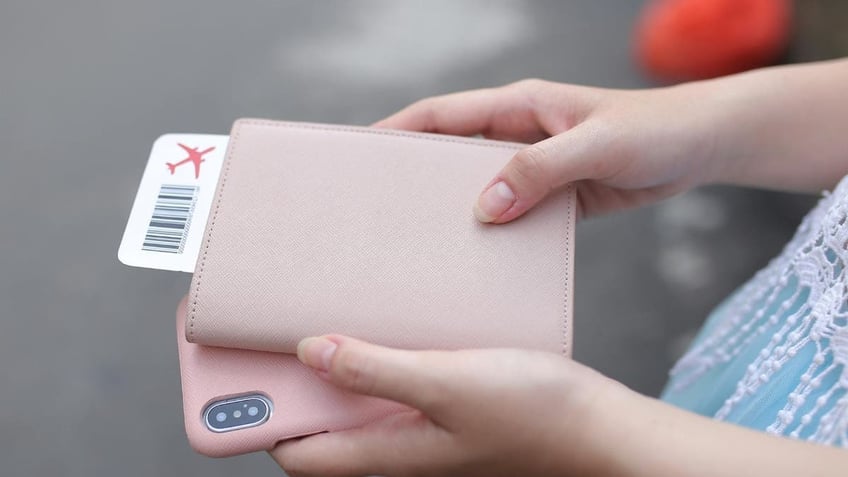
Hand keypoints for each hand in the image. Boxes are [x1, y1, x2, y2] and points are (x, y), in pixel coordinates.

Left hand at [270, 336, 847, 476]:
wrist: (602, 428)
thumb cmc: (537, 416)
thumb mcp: (448, 385)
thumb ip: (376, 369)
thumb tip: (308, 351)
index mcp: (389, 454)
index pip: (299, 452)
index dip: (255, 421)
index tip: (225, 378)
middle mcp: (399, 446)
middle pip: (319, 423)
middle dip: (283, 387)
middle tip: (259, 333)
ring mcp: (423, 427)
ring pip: (355, 402)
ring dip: (328, 368)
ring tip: (310, 317)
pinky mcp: (447, 405)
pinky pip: (394, 384)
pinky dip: (375, 358)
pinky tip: (383, 320)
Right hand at [374, 79, 718, 221]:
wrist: (700, 146)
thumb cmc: (653, 130)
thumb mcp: (596, 145)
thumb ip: (540, 170)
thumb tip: (486, 207)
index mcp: (519, 106)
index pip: (443, 114)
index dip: (399, 131)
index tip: (364, 154)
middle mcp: (518, 133)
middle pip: (451, 153)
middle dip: (416, 177)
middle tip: (383, 210)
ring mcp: (534, 165)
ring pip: (479, 187)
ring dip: (456, 210)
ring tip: (425, 242)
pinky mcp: (554, 195)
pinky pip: (512, 212)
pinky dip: (495, 231)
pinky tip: (482, 257)